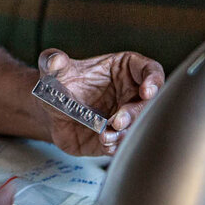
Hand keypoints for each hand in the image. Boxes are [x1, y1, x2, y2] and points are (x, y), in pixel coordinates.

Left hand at [36, 49, 163, 155]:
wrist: (51, 112)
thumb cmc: (59, 84)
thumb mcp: (53, 70)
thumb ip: (52, 61)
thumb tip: (54, 59)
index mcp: (125, 69)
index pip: (151, 71)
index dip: (153, 80)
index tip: (147, 91)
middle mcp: (130, 93)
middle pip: (148, 103)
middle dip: (136, 113)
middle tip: (117, 121)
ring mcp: (125, 116)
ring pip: (137, 126)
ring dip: (125, 133)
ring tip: (104, 135)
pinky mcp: (116, 137)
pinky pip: (122, 143)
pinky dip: (115, 145)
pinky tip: (103, 143)